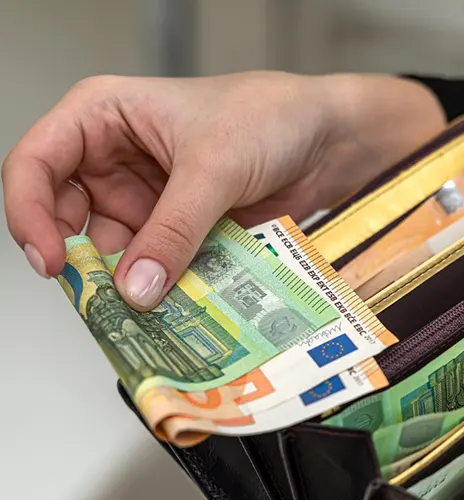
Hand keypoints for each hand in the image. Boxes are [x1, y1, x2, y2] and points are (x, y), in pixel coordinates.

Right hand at [2, 71, 444, 309]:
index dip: (30, 212)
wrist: (327, 139)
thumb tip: (136, 288)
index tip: (52, 260)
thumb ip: (174, 229)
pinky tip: (173, 306)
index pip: (37, 162)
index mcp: (104, 118)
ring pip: (117, 251)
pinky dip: (163, 286)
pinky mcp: (182, 230)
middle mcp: (118, 161)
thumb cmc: (271, 116)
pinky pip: (158, 265)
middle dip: (82, 259)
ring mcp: (150, 199)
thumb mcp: (214, 167)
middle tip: (100, 299)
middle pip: (69, 217)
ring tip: (144, 311)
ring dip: (128, 281)